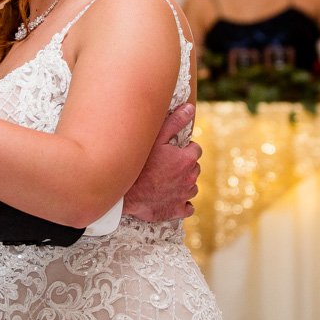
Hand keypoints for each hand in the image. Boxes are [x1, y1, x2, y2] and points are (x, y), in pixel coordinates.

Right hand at [122, 102, 200, 221]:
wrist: (124, 194)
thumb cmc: (138, 164)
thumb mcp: (155, 138)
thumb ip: (175, 122)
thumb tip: (190, 108)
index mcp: (186, 159)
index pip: (196, 150)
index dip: (184, 149)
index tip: (172, 151)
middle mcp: (190, 178)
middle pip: (194, 168)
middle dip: (184, 165)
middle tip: (166, 165)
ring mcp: (184, 196)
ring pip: (192, 186)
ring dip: (183, 183)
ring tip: (165, 180)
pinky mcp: (177, 211)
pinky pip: (187, 207)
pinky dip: (182, 202)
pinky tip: (169, 197)